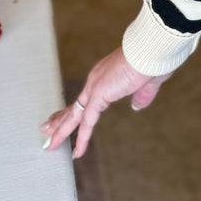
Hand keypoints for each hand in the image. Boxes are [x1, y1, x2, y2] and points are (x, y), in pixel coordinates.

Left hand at [40, 47, 165, 159]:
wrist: (151, 49)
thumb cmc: (153, 60)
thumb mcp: (148, 82)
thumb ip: (142, 95)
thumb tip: (137, 105)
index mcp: (107, 75)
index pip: (87, 96)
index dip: (77, 108)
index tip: (68, 116)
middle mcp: (97, 79)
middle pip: (75, 104)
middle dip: (60, 119)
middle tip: (47, 128)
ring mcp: (96, 86)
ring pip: (75, 114)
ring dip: (62, 130)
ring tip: (50, 144)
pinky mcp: (99, 94)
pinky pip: (87, 121)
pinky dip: (81, 138)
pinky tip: (77, 151)